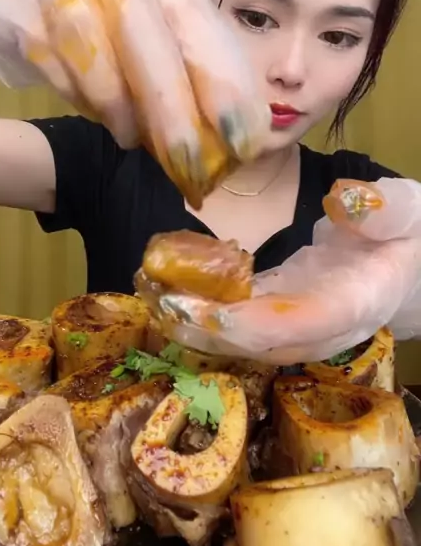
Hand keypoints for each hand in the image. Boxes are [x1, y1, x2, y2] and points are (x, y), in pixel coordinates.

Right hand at [0, 0, 269, 207]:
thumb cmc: (98, 0)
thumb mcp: (152, 6)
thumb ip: (191, 52)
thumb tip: (237, 125)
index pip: (194, 17)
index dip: (220, 81)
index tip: (241, 138)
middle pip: (143, 34)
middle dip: (171, 109)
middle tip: (190, 163)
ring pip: (92, 51)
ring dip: (119, 107)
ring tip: (136, 140)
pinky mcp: (14, 2)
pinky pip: (53, 63)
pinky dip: (82, 99)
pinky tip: (102, 117)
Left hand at [138, 177, 420, 363]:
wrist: (404, 265)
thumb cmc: (405, 234)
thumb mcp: (406, 211)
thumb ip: (382, 211)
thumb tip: (344, 202)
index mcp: (358, 300)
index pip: (306, 323)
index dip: (256, 325)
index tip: (208, 312)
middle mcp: (325, 326)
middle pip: (264, 343)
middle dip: (209, 330)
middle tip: (159, 301)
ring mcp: (299, 326)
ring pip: (245, 338)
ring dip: (196, 325)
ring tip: (151, 294)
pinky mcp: (280, 312)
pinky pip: (239, 319)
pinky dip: (203, 308)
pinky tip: (168, 288)